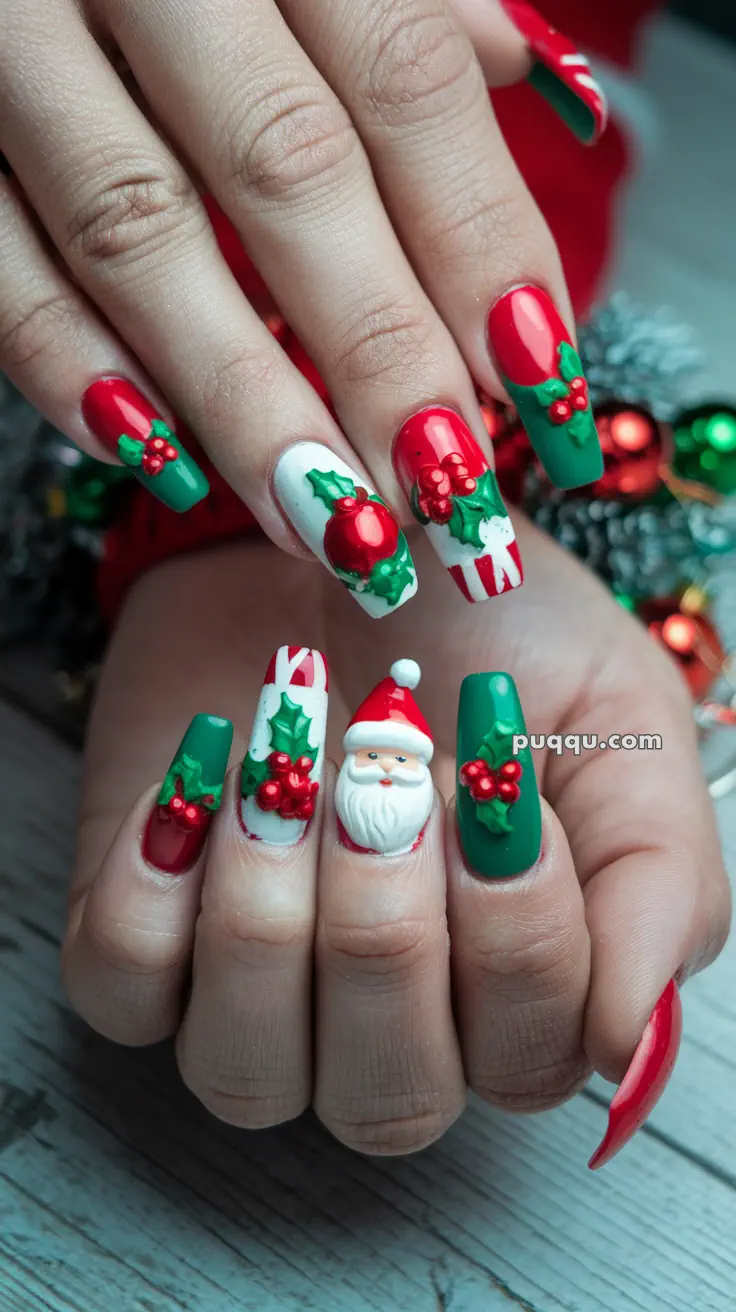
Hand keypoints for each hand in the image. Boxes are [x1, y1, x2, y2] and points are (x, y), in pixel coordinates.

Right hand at [1, 0, 605, 614]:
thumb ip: (407, 2)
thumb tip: (541, 79)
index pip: (407, 83)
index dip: (481, 242)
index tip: (543, 386)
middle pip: (290, 172)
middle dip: (381, 352)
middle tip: (448, 496)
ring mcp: (15, 37)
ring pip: (137, 232)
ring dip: (242, 397)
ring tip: (331, 523)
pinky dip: (65, 360)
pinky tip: (154, 452)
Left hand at [61, 521, 729, 1166]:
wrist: (346, 533)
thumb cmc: (491, 632)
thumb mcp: (622, 727)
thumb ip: (660, 888)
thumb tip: (628, 1048)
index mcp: (515, 995)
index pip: (528, 1056)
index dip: (516, 928)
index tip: (494, 771)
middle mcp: (386, 1026)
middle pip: (387, 1096)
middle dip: (386, 928)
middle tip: (385, 780)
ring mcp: (254, 995)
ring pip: (247, 1070)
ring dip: (268, 911)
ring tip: (287, 770)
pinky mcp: (142, 938)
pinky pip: (123, 990)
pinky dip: (156, 884)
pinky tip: (205, 771)